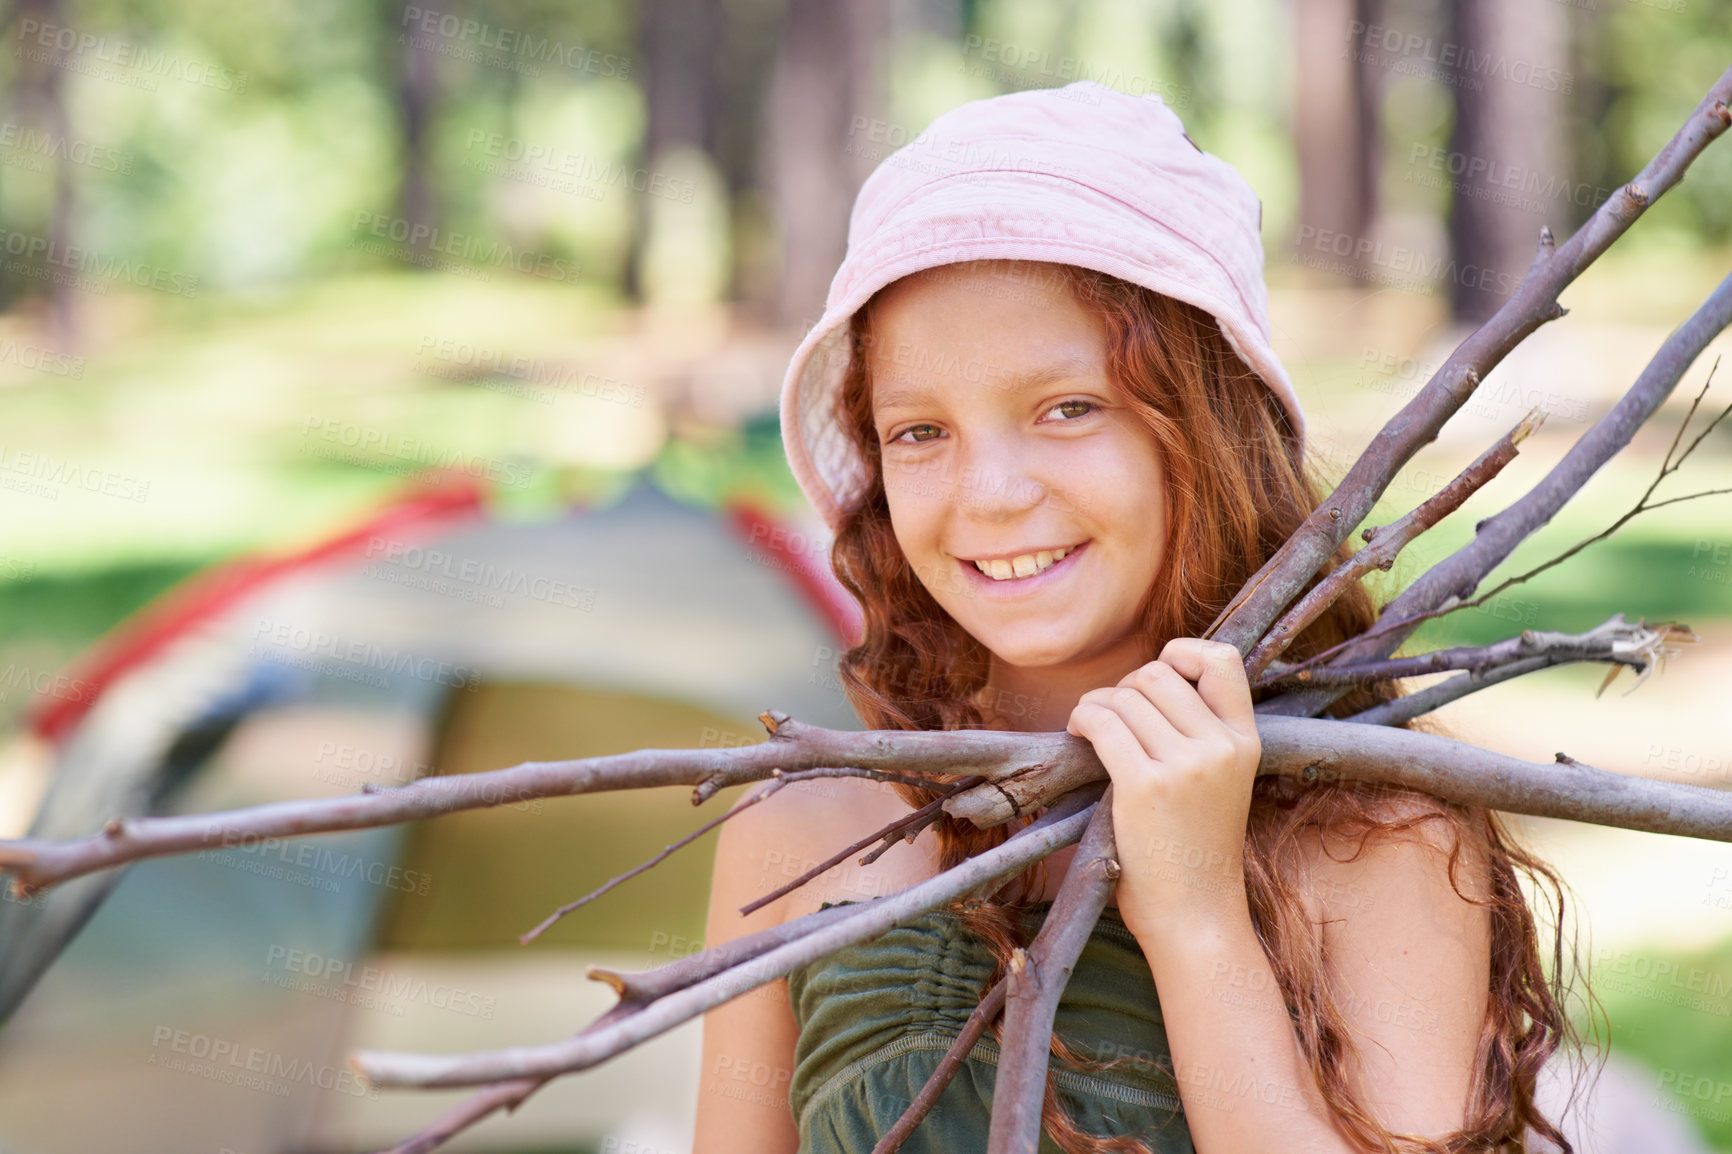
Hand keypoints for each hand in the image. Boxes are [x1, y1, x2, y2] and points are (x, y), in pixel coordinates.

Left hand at [1065, 638, 1260, 940]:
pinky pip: (1102, 722)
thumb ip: (1199, 733)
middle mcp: (1221, 746)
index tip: (1155, 680)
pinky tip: (1079, 736)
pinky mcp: (1144, 786)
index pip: (1222, 659)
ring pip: (1125, 694)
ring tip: (1092, 728)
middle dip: (1124, 687)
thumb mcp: (1220, 782)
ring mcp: (1185, 765)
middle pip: (1157, 673)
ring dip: (1096, 704)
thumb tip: (1142, 682)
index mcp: (1245, 741)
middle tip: (1112, 718)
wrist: (1196, 918)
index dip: (1182, 653)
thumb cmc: (1194, 850)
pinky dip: (1082, 719)